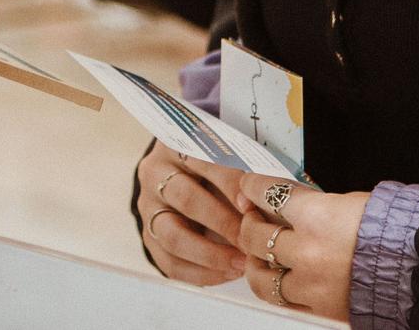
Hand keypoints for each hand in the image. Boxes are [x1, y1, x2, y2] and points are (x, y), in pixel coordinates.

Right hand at [136, 141, 247, 285]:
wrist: (183, 175)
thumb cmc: (213, 166)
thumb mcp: (224, 158)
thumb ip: (243, 174)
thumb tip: (270, 205)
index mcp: (176, 144)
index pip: (202, 161)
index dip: (230, 184)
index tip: (254, 205)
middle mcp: (155, 173)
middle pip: (186, 198)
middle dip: (223, 223)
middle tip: (251, 240)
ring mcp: (148, 206)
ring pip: (173, 236)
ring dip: (211, 255)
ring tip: (240, 264)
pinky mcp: (148, 236)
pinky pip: (170, 262)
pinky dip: (201, 273)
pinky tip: (227, 274)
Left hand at [235, 173, 369, 319]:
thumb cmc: (395, 232)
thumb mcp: (350, 201)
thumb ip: (315, 204)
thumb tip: (289, 202)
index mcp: (316, 216)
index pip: (268, 194)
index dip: (252, 187)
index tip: (247, 186)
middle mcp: (308, 251)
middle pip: (255, 235)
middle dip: (248, 222)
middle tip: (251, 217)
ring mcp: (312, 283)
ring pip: (260, 276)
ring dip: (254, 262)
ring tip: (257, 254)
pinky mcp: (321, 308)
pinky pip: (282, 301)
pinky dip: (275, 289)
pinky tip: (275, 279)